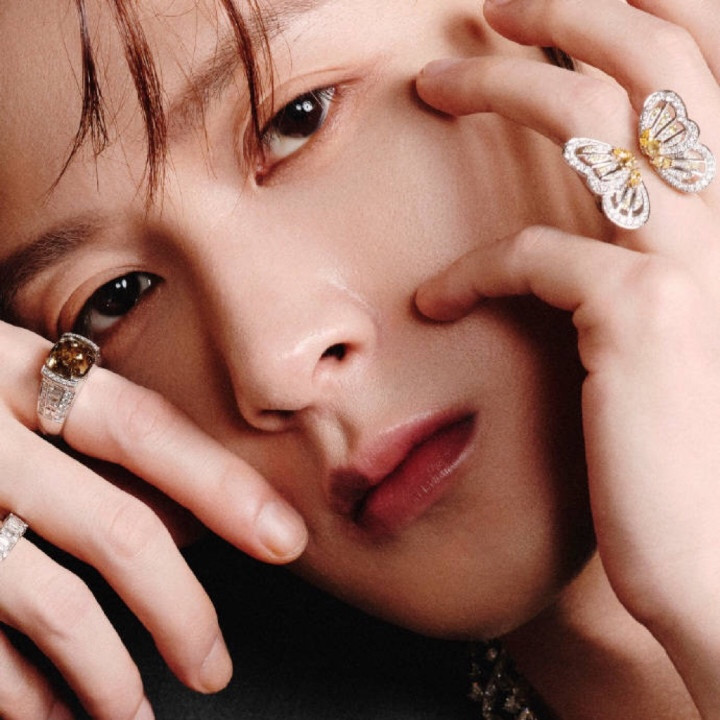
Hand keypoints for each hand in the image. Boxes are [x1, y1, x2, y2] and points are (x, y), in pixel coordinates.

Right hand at [0, 324, 307, 718]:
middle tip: (214, 664)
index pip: (144, 428)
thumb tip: (180, 511)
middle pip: (116, 529)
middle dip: (181, 609)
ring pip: (51, 604)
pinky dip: (24, 692)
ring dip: (108, 675)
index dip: (222, 486)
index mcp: (8, 368)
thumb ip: (76, 425)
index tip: (283, 539)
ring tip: (138, 716)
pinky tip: (56, 715)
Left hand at [416, 0, 719, 714]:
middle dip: (563, 9)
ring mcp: (694, 262)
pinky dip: (470, 270)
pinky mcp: (640, 323)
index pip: (710, 57)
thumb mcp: (679, 324)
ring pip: (588, 121)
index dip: (640, 4)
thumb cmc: (687, 440)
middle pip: (649, 58)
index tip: (552, 0)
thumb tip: (588, 203)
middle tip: (486, 10)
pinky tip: (433, 303)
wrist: (718, 548)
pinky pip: (534, 258)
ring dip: (498, 86)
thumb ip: (647, 249)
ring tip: (429, 89)